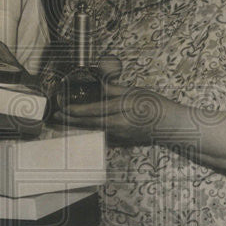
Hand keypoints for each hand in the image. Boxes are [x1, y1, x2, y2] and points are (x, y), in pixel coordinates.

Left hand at [55, 81, 178, 144]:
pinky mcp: (122, 141)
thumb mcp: (134, 91)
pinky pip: (102, 135)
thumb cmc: (154, 105)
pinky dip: (91, 131)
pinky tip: (82, 127)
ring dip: (78, 125)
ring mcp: (120, 135)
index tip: (61, 105)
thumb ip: (114, 89)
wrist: (170, 125)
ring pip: (93, 130)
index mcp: (121, 108)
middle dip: (70, 119)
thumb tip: (98, 84)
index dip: (74, 109)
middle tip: (55, 115)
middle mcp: (118, 124)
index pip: (92, 110)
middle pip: (89, 123)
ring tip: (63, 120)